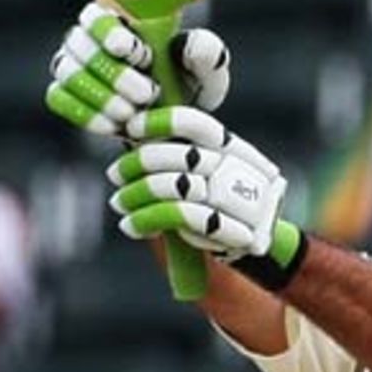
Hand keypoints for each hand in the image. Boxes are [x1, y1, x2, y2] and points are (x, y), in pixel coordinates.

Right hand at [46, 1, 230, 134]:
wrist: (174, 123)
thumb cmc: (188, 87)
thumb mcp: (208, 71)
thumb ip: (206, 53)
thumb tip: (186, 45)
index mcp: (120, 19)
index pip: (96, 13)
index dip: (109, 31)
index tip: (138, 54)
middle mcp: (89, 38)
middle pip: (78, 43)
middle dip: (112, 72)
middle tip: (145, 95)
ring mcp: (73, 66)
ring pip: (68, 71)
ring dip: (100, 95)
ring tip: (132, 114)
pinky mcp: (66, 94)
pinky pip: (58, 97)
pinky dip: (85, 113)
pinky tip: (113, 127)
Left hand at [108, 108, 287, 261]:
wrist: (256, 249)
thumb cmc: (221, 208)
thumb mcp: (210, 176)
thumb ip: (182, 157)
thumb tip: (133, 137)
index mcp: (234, 149)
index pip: (197, 125)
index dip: (161, 122)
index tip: (132, 128)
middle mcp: (241, 170)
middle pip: (181, 155)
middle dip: (139, 162)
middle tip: (115, 174)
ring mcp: (241, 201)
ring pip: (175, 187)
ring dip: (136, 194)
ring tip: (119, 203)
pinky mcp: (236, 232)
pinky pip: (180, 217)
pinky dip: (147, 219)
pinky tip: (131, 225)